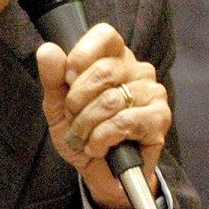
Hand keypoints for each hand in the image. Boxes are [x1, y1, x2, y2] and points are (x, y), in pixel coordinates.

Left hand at [35, 23, 169, 208]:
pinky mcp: (160, 118)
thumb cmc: (82, 134)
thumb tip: (48, 50)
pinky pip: (124, 122)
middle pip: (103, 71)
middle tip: (74, 121)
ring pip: (110, 101)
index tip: (68, 79)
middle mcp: (138, 70)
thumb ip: (53, 78)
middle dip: (77, 102)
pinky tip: (100, 147)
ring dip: (87, 126)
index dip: (81, 56)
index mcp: (114, 58)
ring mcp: (153, 92)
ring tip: (85, 139)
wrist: (99, 173)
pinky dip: (103, 138)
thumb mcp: (58, 106)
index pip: (105, 35)